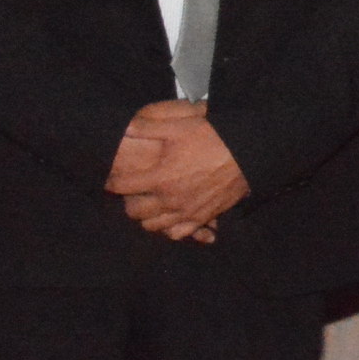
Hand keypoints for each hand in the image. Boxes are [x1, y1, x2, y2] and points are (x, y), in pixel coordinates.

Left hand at [107, 99, 247, 241]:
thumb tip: (123, 127)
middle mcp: (171, 200)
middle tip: (131, 191)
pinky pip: (177, 233)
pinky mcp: (203, 217)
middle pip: (135, 211)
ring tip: (149, 204)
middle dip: (128, 201)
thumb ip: (148, 128)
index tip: (110, 177)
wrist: (249, 153)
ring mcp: (187, 212)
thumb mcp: (179, 126)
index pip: (123, 186)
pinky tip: (170, 218)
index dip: (112, 181)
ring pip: (153, 225)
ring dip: (146, 216)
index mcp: (160, 178)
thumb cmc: (214, 137)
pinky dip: (169, 228)